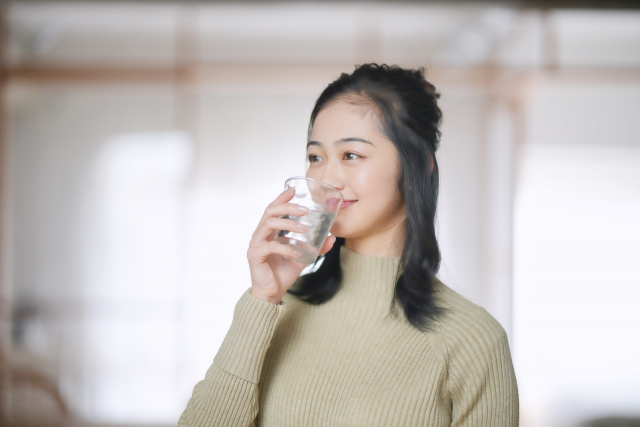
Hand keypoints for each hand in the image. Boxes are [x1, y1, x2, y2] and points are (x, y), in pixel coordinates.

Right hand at [247, 187, 336, 304]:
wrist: (272, 293)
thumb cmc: (283, 273)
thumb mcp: (303, 257)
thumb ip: (315, 247)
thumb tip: (332, 238)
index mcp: (268, 232)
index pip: (272, 209)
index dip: (282, 198)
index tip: (294, 190)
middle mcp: (260, 235)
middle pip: (269, 212)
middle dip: (287, 207)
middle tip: (305, 209)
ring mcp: (256, 244)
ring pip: (268, 224)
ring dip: (288, 223)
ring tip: (304, 228)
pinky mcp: (255, 256)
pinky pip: (271, 247)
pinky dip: (286, 248)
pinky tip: (298, 253)